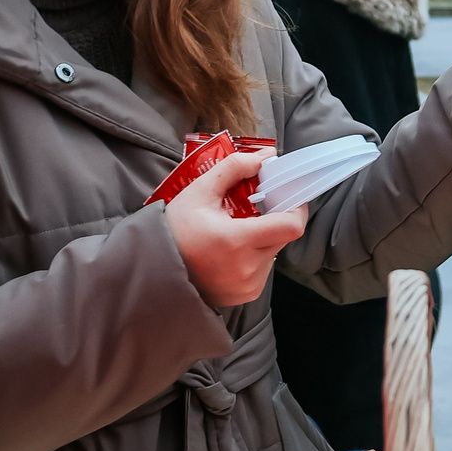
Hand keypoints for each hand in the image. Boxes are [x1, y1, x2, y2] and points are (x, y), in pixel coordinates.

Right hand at [162, 148, 309, 307]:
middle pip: (283, 237)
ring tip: (237, 230)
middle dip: (274, 219)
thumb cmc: (175, 230)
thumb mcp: (199, 192)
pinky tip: (232, 251)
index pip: (290, 226)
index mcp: (237, 241)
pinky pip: (264, 269)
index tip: (287, 196)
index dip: (296, 208)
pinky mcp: (246, 295)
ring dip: (264, 238)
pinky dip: (255, 256)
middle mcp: (247, 268)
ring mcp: (248, 285)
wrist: (155, 269)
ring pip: (274, 252)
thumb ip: (234, 168)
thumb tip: (266, 156)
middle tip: (256, 207)